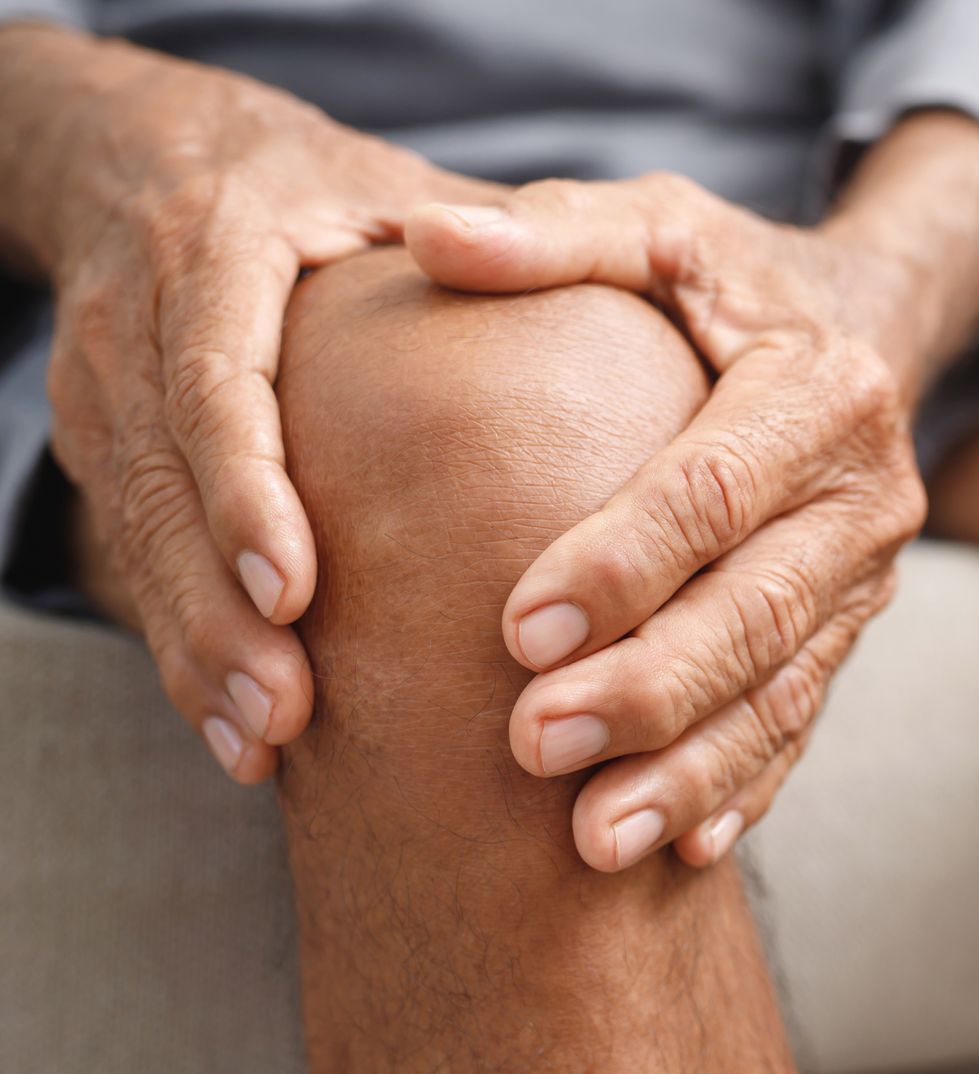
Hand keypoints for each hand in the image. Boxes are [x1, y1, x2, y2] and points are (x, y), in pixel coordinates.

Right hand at [6, 27, 497, 779]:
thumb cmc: (317, 185)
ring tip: (263, 741)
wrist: (146, 153)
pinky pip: (128, 555)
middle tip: (284, 711)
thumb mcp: (393, 189)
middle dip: (215, 609)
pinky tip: (237, 731)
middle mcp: (139, 319)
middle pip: (159, 482)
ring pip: (133, 532)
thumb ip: (488, 236)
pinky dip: (181, 645)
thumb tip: (607, 287)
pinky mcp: (95, 440)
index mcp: (217, 247)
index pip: (215, 378)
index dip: (246, 488)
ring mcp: (100, 385)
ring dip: (195, 647)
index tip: (291, 587)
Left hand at [406, 173, 937, 870]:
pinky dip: (749, 786)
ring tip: (596, 842)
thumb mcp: (658, 228)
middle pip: (758, 610)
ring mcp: (868, 576)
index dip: (625, 562)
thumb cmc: (732, 279)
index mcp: (821, 386)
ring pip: (786, 688)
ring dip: (693, 769)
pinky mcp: (853, 629)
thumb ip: (554, 236)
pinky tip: (689, 850)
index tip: (518, 629)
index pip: (717, 488)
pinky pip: (806, 720)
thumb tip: (424, 238)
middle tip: (532, 746)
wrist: (869, 327)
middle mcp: (865, 492)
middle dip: (649, 689)